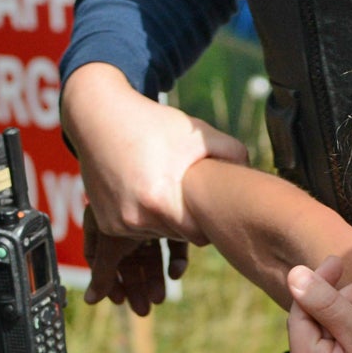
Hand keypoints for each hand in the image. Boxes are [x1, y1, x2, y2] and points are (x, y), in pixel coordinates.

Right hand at [61, 63, 246, 243]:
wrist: (98, 116)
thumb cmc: (152, 124)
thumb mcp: (197, 133)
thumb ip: (233, 153)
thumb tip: (253, 175)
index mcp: (161, 201)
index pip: (200, 236)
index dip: (207, 221)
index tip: (207, 205)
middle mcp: (136, 217)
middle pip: (178, 236)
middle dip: (186, 219)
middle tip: (185, 192)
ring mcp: (118, 223)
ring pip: (157, 234)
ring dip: (164, 218)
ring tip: (163, 186)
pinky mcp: (105, 223)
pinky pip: (136, 230)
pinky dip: (143, 216)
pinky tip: (143, 188)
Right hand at [81, 207, 188, 314]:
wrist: (174, 182)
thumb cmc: (131, 205)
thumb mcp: (112, 243)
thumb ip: (102, 273)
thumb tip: (90, 300)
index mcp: (104, 223)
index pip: (101, 258)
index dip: (108, 280)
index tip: (118, 300)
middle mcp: (126, 222)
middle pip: (128, 260)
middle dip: (135, 286)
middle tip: (143, 309)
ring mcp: (151, 221)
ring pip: (151, 256)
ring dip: (154, 279)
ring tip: (159, 298)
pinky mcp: (174, 221)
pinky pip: (173, 246)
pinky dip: (174, 262)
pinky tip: (175, 274)